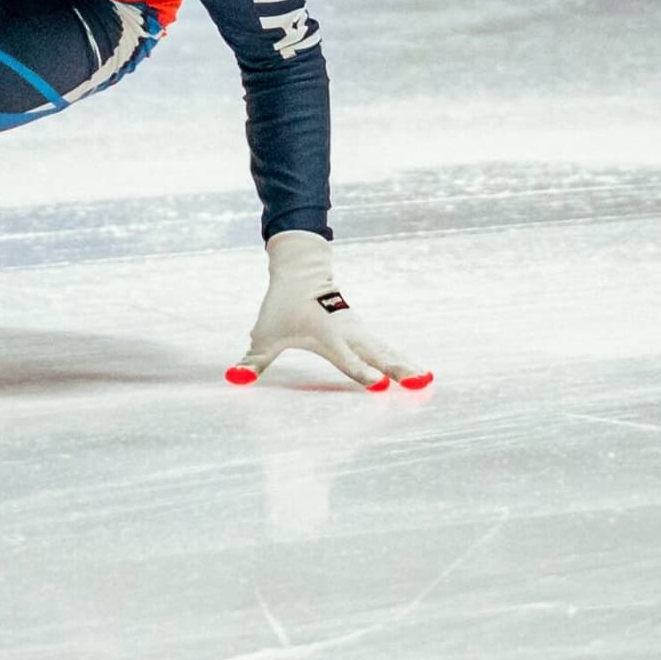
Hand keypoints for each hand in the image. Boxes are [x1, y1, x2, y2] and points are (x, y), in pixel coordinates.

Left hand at [233, 231, 427, 390]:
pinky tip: (421, 376)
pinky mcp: (365, 333)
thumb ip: (253, 362)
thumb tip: (234, 378)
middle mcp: (348, 334)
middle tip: (417, 385)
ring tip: (426, 382)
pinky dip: (404, 361)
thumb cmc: (282, 307)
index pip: (347, 360)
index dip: (361, 374)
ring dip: (406, 367)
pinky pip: (387, 349)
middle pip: (376, 356)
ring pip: (387, 352)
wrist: (302, 273)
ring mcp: (359, 332)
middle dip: (396, 371)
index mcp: (326, 336)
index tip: (379, 387)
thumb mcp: (264, 336)